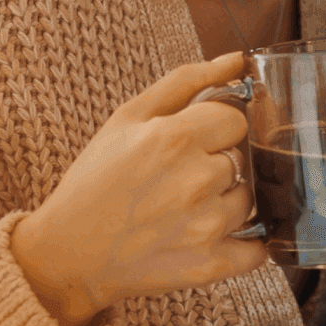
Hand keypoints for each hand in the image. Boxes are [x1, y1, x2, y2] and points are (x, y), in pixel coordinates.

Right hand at [11, 52, 266, 325]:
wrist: (67, 254)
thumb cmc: (94, 182)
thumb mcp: (126, 117)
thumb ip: (186, 82)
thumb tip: (237, 60)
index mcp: (176, 138)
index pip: (236, 119)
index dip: (215, 129)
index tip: (192, 143)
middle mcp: (197, 180)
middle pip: (242, 159)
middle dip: (217, 165)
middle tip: (180, 180)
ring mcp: (207, 226)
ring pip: (248, 200)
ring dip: (225, 203)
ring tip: (184, 210)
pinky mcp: (211, 264)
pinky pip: (258, 249)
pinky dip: (245, 245)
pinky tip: (210, 237)